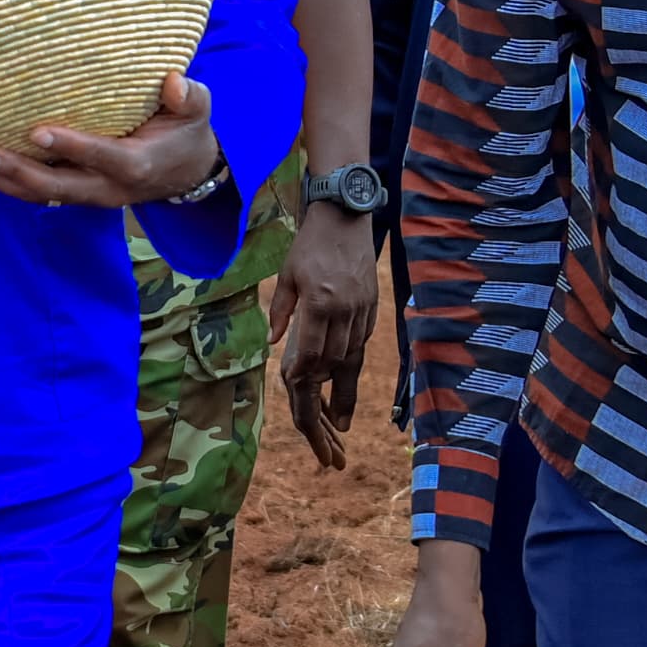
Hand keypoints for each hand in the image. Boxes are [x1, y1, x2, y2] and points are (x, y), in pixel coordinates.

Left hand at [0, 72, 224, 209]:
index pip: (101, 157)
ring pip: (43, 196)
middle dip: (19, 172)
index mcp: (138, 164)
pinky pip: (40, 195)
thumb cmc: (187, 131)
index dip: (71, 147)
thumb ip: (188, 96)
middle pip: (59, 187)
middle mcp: (110, 188)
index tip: (38, 131)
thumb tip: (172, 81)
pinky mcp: (78, 193)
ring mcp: (91, 195)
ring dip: (4, 182)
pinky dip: (8, 185)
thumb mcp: (198, 110)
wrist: (188, 172)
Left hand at [270, 204, 376, 469]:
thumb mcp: (288, 274)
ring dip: (342, 388)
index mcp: (320, 302)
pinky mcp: (372, 304)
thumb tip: (275, 347)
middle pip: (334, 364)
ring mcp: (362, 308)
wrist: (346, 214)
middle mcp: (345, 309)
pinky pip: (362, 341)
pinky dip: (351, 362)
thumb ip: (281, 311)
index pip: (310, 354)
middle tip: (325, 432)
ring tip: (339, 422)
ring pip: (351, 357)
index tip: (297, 401)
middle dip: (328, 402)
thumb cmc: (310, 242)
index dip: (302, 380)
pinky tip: (345, 379)